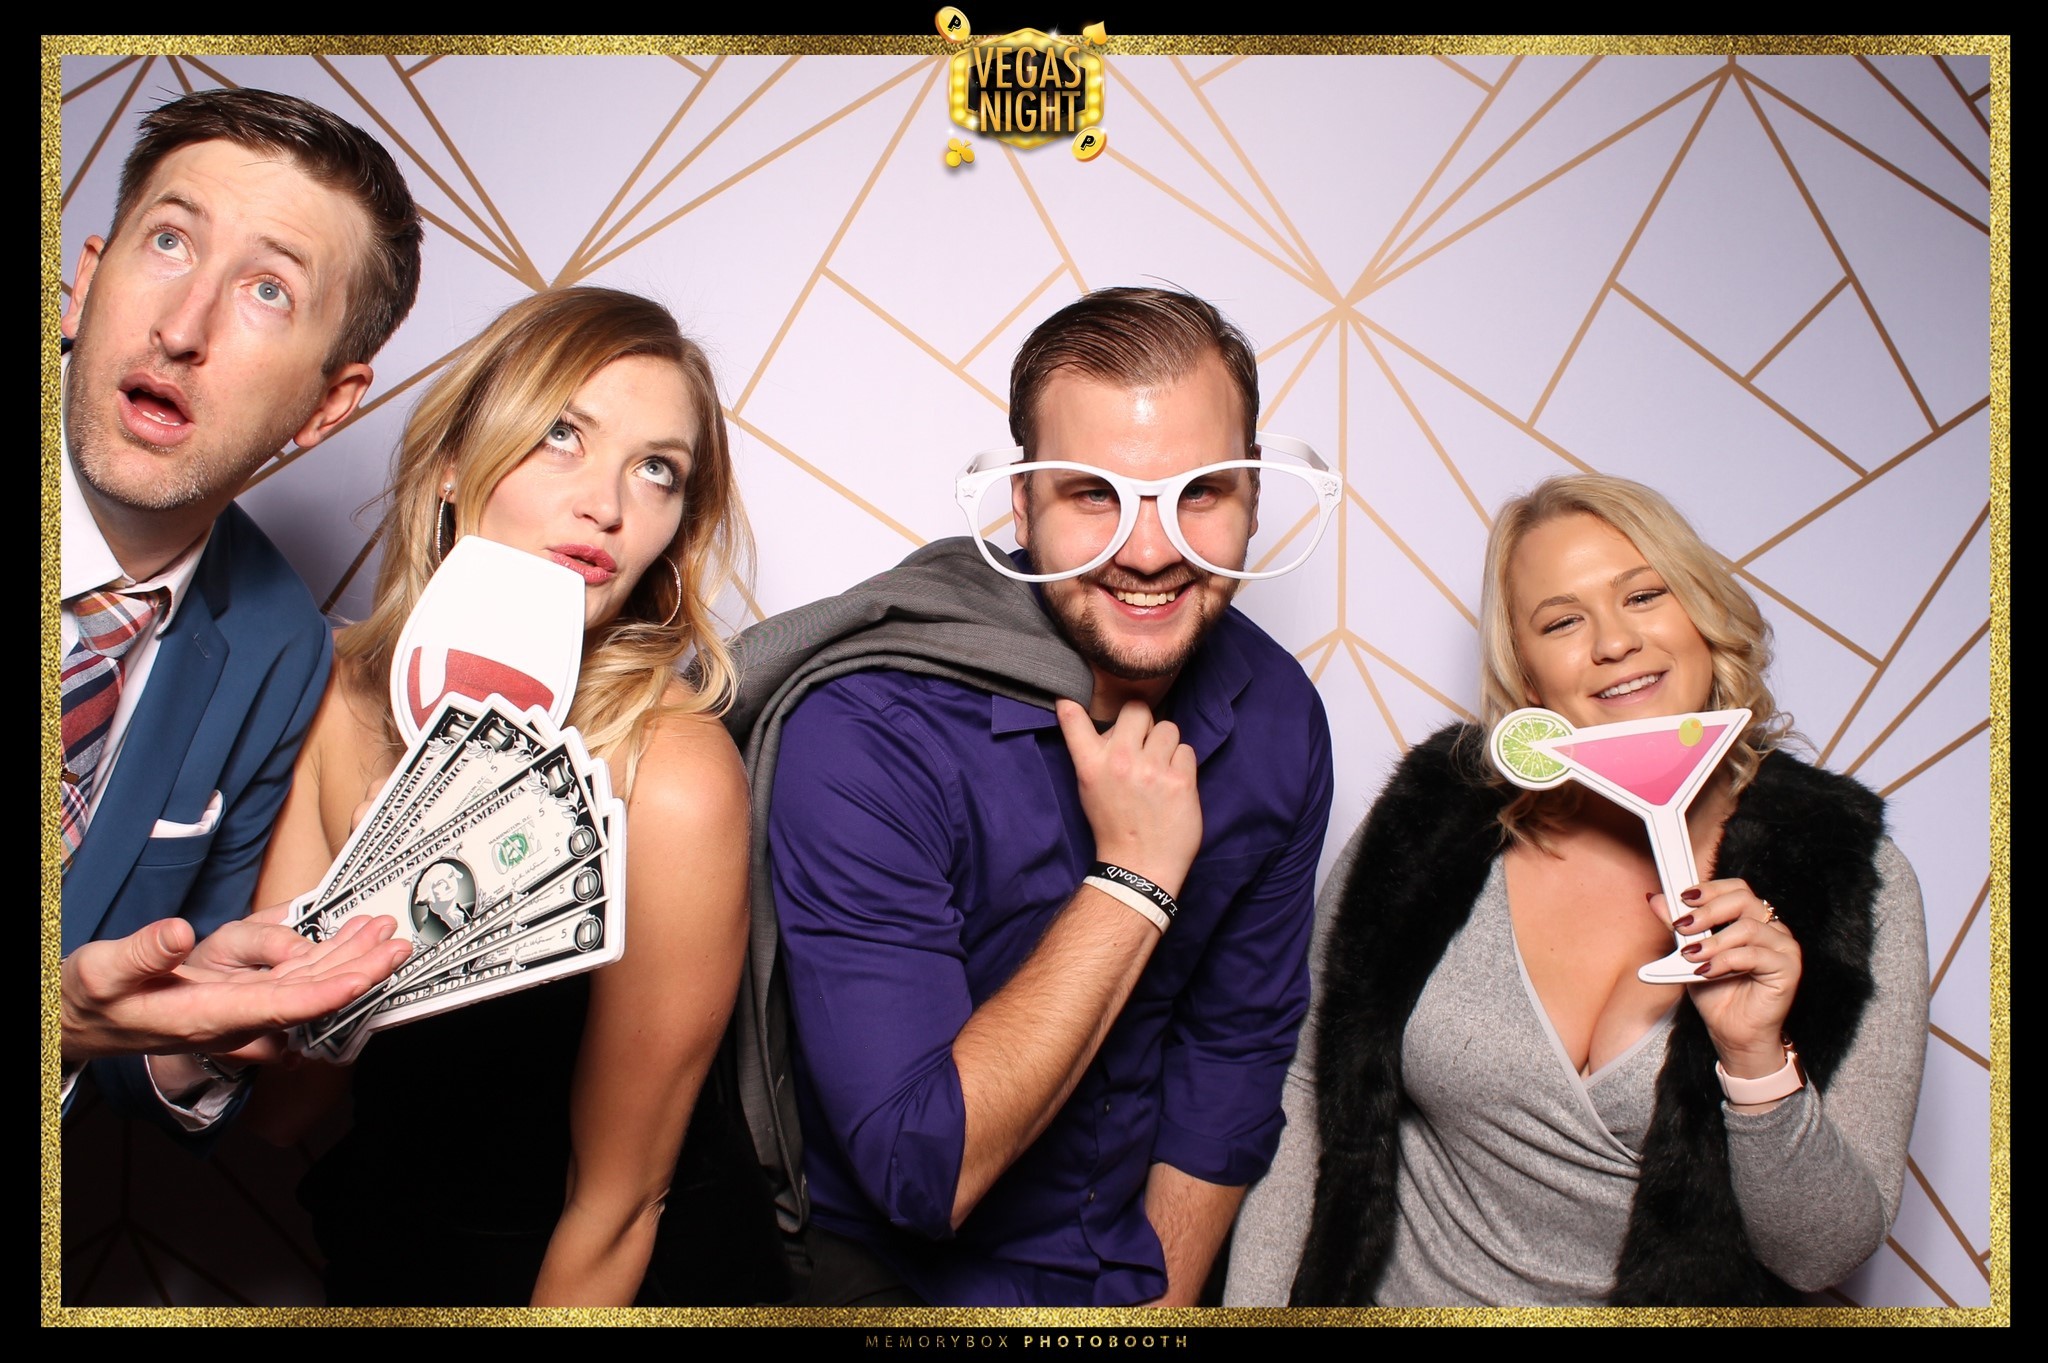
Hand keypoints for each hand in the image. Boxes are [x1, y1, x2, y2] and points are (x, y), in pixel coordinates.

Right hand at [61, 913, 411, 1063]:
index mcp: (205, 1016)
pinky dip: (326, 956)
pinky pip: (293, 978)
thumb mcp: (101, 973)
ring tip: (383, 932)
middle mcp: (231, 1017)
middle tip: (398, 948)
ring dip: (349, 959)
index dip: (326, 992)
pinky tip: (350, 937)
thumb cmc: (88, 999)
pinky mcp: (238, 994)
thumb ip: (140, 954)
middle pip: (309, 997)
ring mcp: (238, 1007)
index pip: (279, 1007)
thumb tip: (178, 934)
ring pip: (307, 985)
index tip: (363, 978)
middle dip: (357, 973)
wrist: (80, 1021)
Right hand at [1057, 698, 1201, 897]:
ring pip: (1168, 728)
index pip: (1074, 721)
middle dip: (1143, 723)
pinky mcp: (1180, 780)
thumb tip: (1108, 724)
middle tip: (1143, 746)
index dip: (1071, 704)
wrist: (1139, 867)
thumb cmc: (1114, 827)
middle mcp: (1120, 760)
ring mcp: (1152, 769)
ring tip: (1159, 771)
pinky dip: (1182, 765)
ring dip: (1166, 745)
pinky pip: (1187, 750)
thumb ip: (1095, 755)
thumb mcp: (1090, 789)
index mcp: (1091, 764)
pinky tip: (1173, 785)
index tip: (1068, 696)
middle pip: (1137, 708)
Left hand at [1652, 878, 1802, 1075]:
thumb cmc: (1717, 993)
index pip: (1736, 889)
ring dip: (1713, 941)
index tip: (1682, 897)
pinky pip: (1755, 955)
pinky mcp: (1789, 968)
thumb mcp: (1689, 955)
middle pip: (1744, 900)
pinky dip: (1725, 961)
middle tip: (1683, 926)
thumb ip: (1677, 927)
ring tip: (1692, 956)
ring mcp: (1783, 947)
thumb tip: (1656, 900)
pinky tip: (1706, 971)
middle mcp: (1771, 928)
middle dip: (1708, 911)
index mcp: (1751, 919)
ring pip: (1748, 928)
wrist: (1733, 1033)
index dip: (1710, 889)